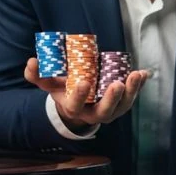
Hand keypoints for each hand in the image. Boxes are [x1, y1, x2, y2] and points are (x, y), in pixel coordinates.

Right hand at [24, 57, 149, 130]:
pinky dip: (139, 86)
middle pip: (105, 111)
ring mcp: (110, 111)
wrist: (79, 101)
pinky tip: (144, 73)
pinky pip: (132, 96)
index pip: (76, 106)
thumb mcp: (48, 84)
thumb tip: (31, 61)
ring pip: (123, 106)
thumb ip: (37, 75)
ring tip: (136, 75)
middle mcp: (94, 113)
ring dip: (131, 91)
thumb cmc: (64, 90)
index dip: (79, 96)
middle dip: (112, 99)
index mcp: (74, 108)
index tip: (83, 82)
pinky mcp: (122, 104)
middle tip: (116, 84)